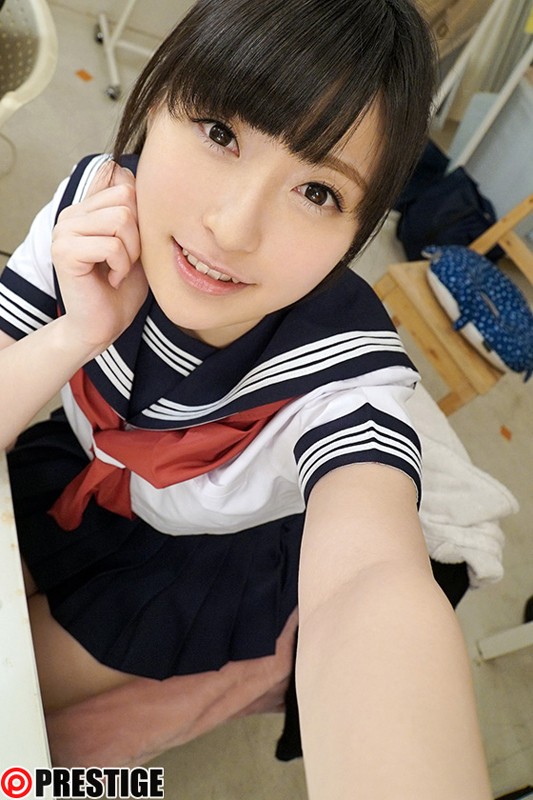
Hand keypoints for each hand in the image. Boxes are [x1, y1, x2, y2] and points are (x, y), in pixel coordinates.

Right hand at [51, 161, 148, 357]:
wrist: (103, 326)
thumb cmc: (122, 289)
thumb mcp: (138, 245)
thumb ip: (137, 214)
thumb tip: (140, 178)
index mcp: (87, 208)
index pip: (123, 181)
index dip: (141, 214)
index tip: (134, 245)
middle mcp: (71, 214)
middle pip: (125, 197)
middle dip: (138, 233)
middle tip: (128, 261)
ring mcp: (64, 231)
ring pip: (120, 219)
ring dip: (131, 252)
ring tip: (119, 270)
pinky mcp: (64, 252)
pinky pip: (111, 245)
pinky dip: (121, 266)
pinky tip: (112, 280)